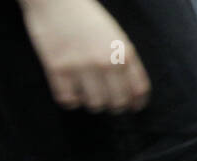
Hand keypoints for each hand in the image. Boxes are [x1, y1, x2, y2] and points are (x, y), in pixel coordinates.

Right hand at [17, 0, 150, 112]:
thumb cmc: (86, 17)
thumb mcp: (116, 36)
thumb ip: (126, 61)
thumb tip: (134, 94)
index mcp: (124, 53)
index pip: (139, 91)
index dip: (136, 103)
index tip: (131, 107)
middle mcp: (106, 62)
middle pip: (118, 102)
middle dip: (114, 106)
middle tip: (107, 101)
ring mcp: (81, 65)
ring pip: (95, 104)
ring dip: (92, 103)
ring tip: (87, 94)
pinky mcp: (57, 67)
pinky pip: (68, 100)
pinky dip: (70, 100)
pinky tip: (70, 91)